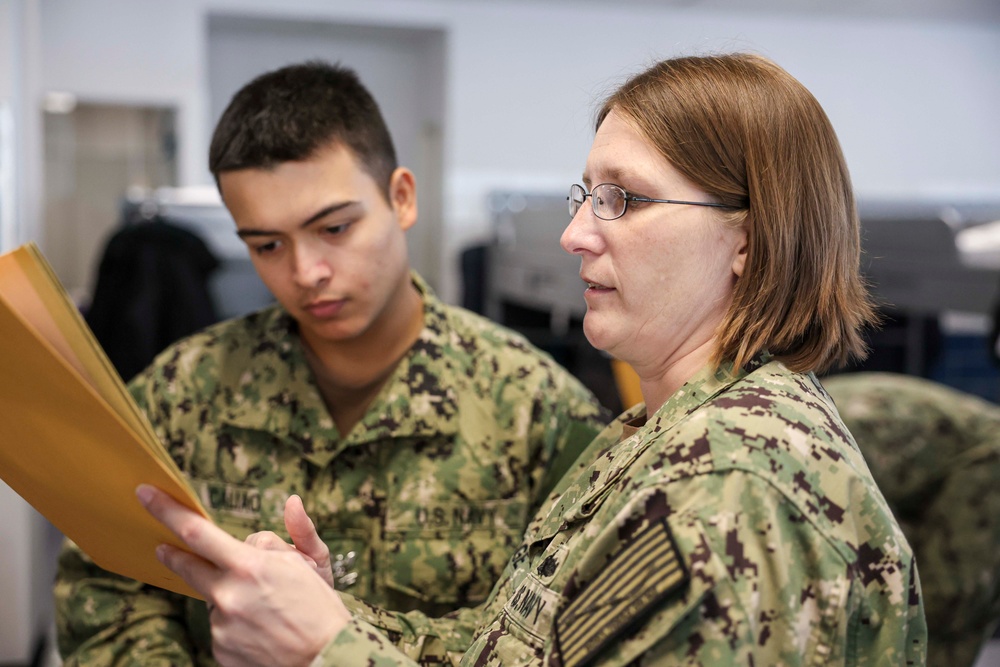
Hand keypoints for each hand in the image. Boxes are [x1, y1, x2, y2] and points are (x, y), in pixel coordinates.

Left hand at [137, 485, 350, 666]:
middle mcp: (228, 595)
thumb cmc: (322, 609)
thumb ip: (299, 529)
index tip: (145, 494)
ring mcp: (221, 625)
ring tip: (264, 609)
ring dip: (229, 595)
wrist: (326, 659)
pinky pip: (221, 626)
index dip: (167, 511)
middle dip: (175, 555)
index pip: (197, 532)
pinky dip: (235, 622)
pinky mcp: (220, 649)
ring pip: (215, 598)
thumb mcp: (315, 561)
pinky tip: (259, 628)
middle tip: (164, 548)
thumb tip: (292, 502)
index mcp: (249, 566)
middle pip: (189, 566)